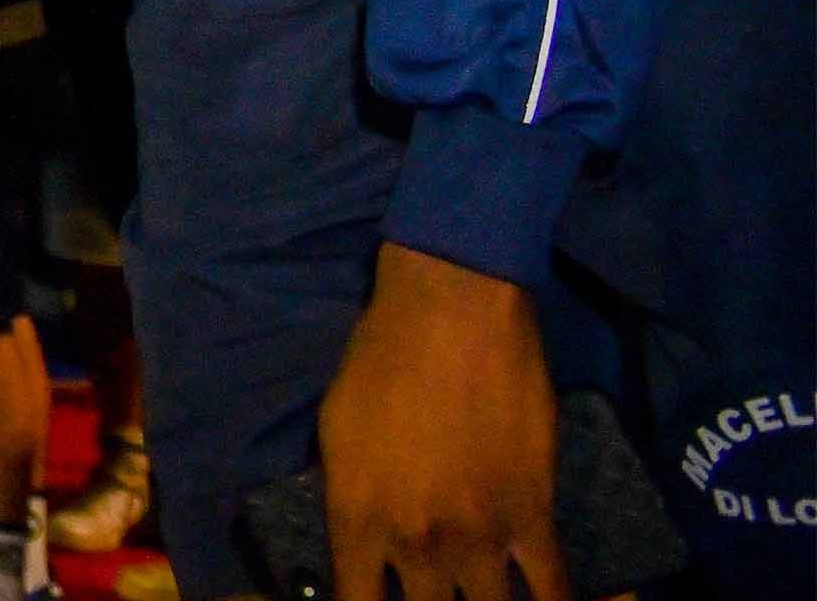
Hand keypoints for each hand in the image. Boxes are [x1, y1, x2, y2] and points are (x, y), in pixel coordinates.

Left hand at [321, 245, 565, 600]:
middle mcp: (414, 541)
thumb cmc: (380, 359)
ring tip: (484, 597)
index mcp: (355, 517)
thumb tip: (363, 539)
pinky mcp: (533, 518)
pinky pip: (551, 589)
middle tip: (439, 594)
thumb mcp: (336, 432)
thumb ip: (351, 498)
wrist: (452, 315)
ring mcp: (478, 536)